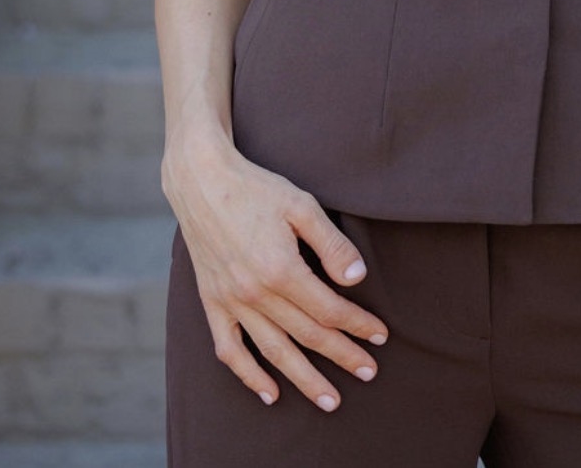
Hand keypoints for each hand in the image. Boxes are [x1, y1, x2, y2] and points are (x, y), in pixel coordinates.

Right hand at [163, 130, 388, 410]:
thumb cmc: (256, 188)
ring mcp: (231, 301)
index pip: (329, 309)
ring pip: (273, 351)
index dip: (357, 324)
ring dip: (303, 378)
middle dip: (341, 355)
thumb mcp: (301, 205)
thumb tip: (357, 279)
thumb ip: (331, 245)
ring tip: (328, 400)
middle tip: (368, 372)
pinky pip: (229, 349)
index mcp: (281, 269)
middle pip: (307, 335)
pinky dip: (248, 375)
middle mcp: (255, 293)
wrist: (201, 181)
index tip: (380, 336)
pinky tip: (269, 392)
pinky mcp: (212, 302)